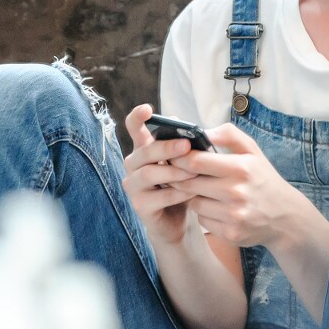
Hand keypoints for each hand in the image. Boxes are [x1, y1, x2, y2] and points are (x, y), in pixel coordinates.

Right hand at [121, 104, 200, 245]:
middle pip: (144, 151)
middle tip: (187, 145)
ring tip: (195, 173)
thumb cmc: (180, 184)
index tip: (148, 108)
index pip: (133, 127)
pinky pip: (160, 197)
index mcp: (142, 148)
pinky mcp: (140, 206)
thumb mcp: (182, 161)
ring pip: (150, 174)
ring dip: (175, 172)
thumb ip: (181, 143)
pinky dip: (180, 194)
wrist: (176, 219)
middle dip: (166, 147)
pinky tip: (195, 192)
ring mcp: (133, 186)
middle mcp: (133, 165)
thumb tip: (183, 123)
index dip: (137, 117)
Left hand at [169, 123, 308, 248]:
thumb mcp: (252, 150)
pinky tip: (214, 207)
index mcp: (240, 168)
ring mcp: (234, 215)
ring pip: (194, 203)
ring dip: (193, 196)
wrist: (286, 216)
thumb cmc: (263, 178)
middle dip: (181, 178)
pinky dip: (204, 213)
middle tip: (179, 174)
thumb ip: (227, 134)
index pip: (196, 161)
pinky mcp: (231, 233)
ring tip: (202, 189)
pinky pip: (203, 220)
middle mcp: (236, 193)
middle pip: (190, 183)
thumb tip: (202, 131)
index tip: (174, 157)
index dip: (179, 158)